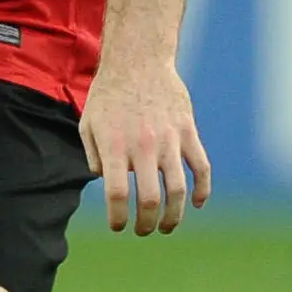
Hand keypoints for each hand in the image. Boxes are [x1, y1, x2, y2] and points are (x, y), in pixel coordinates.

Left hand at [80, 0, 211, 234]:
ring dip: (174, 216)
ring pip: (178, 190)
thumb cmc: (109, 95)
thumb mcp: (88, 125)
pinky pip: (201, 167)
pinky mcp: (188, 131)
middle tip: (142, 230)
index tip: (118, 226)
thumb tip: (105, 182)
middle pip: (150, 200)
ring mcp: (169, 139)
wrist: (138, 60)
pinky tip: (196, 204)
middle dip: (146, 224)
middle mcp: (143, 146)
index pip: (118, 195)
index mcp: (114, 146)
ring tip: (167, 227)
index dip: (118, 218)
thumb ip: (93, 156)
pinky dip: (202, 190)